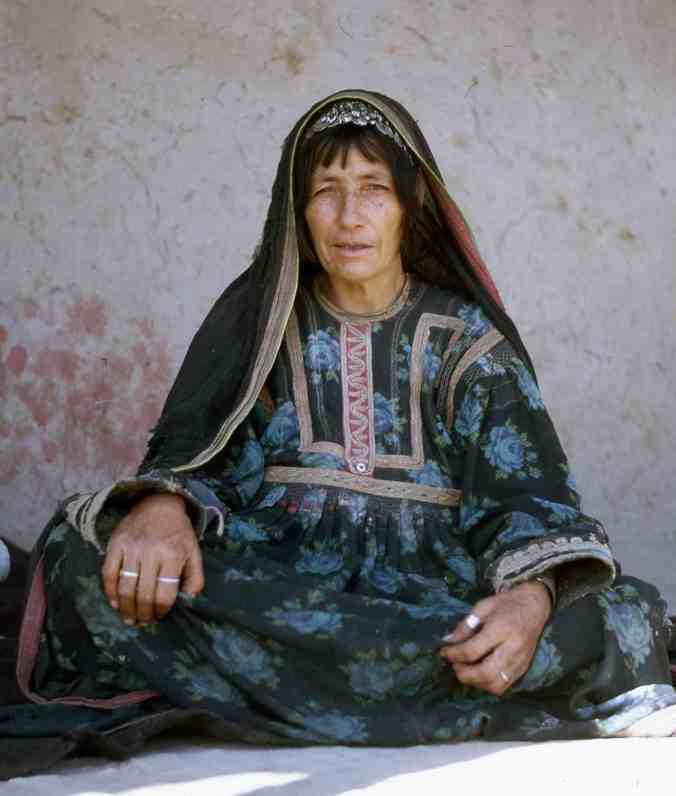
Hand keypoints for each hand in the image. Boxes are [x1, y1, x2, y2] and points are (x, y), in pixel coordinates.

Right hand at [101, 493, 203, 625]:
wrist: (160, 504)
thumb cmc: (178, 533)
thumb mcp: (194, 552)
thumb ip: (195, 578)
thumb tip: (189, 602)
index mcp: (173, 555)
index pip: (164, 594)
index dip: (161, 611)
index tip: (159, 617)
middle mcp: (151, 552)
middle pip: (143, 594)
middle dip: (143, 615)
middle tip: (143, 623)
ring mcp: (131, 547)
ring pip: (124, 587)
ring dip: (126, 609)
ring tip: (129, 619)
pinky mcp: (116, 543)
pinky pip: (108, 573)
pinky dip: (110, 592)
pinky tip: (116, 603)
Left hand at [439, 581, 551, 694]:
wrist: (535, 605)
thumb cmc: (507, 603)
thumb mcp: (483, 606)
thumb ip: (466, 625)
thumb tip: (449, 641)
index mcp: (501, 629)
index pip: (473, 650)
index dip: (454, 654)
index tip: (444, 652)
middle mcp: (513, 648)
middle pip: (485, 673)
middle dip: (464, 674)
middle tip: (454, 664)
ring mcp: (520, 661)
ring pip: (495, 684)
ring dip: (475, 682)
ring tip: (466, 670)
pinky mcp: (523, 668)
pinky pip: (504, 686)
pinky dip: (488, 684)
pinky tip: (480, 673)